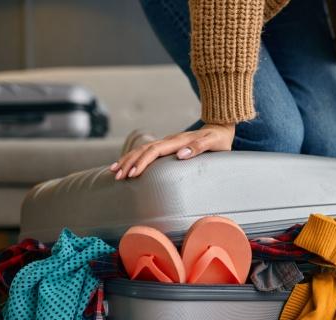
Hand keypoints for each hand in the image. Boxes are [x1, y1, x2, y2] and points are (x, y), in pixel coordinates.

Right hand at [110, 123, 234, 179]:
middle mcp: (170, 141)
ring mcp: (167, 143)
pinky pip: (146, 152)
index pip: (155, 151)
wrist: (220, 127)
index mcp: (178, 141)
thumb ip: (198, 148)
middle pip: (144, 150)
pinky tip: (125, 165)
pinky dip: (134, 158)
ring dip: (128, 160)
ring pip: (142, 150)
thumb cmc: (218, 140)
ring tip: (114, 172)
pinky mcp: (167, 147)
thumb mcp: (213, 144)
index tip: (133, 173)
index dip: (143, 161)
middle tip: (118, 176)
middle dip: (129, 163)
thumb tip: (180, 155)